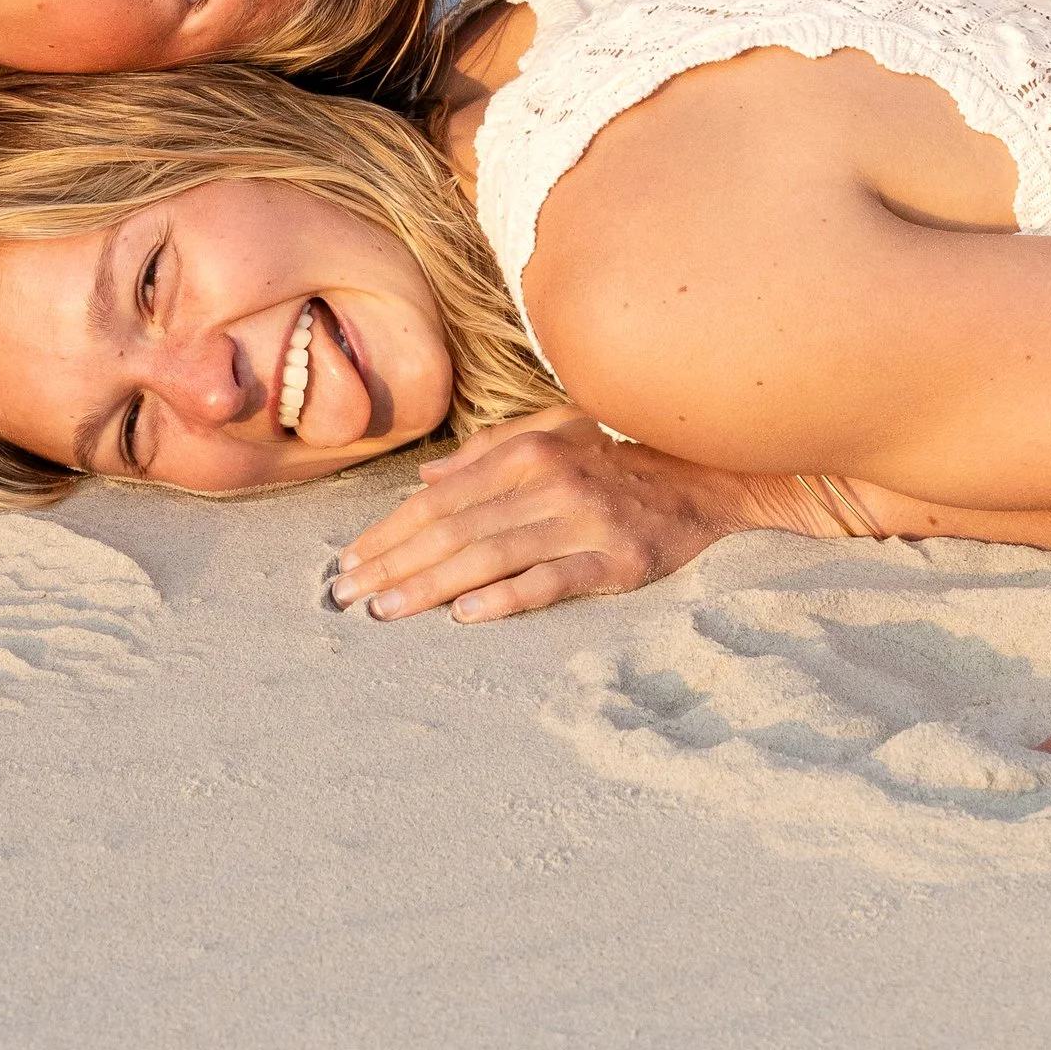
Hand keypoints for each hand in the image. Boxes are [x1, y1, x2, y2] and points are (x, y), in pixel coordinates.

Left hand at [331, 411, 753, 623]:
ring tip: (387, 611)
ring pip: (489, 555)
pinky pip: (551, 580)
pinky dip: (506, 597)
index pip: (439, 498)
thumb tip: (423, 479)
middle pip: (454, 528)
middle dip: (393, 562)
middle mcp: (547, 480)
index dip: (389, 530)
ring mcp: (581, 520)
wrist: (703, 476)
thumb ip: (486, 453)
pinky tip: (466, 615)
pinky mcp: (615, 558)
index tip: (348, 562)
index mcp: (525, 450)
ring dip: (430, 586)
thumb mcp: (553, 434)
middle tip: (347, 597)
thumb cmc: (615, 459)